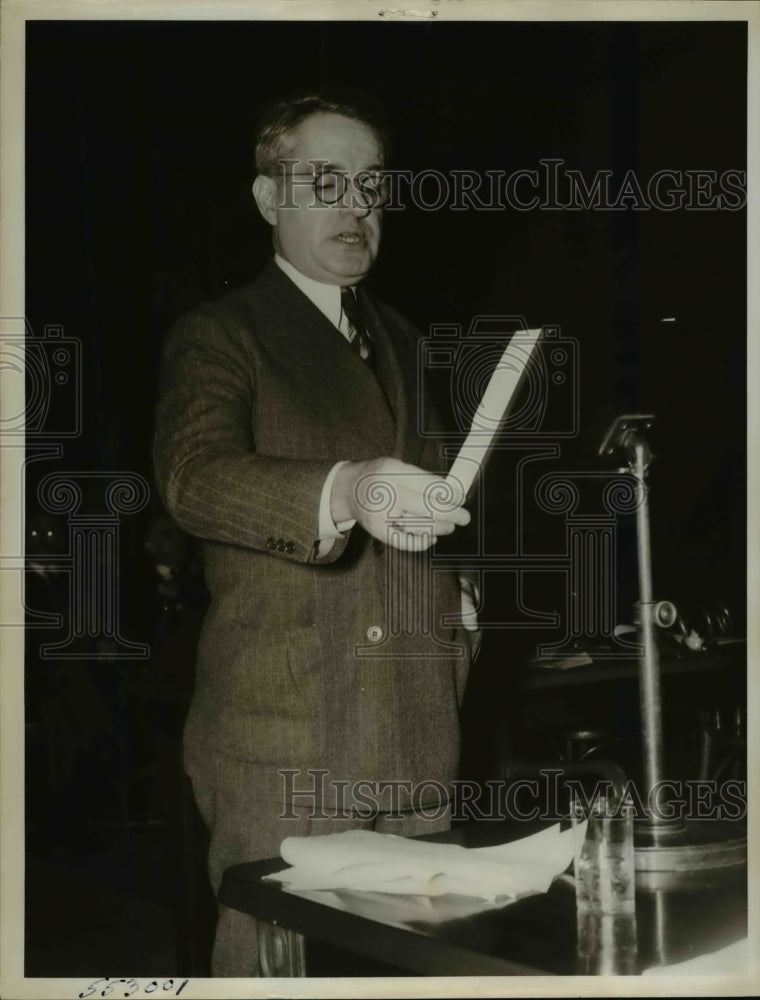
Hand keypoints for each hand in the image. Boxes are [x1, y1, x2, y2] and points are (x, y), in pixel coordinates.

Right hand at [332, 457, 469, 551]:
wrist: (349, 489)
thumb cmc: (378, 476)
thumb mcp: (396, 465)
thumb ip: (420, 478)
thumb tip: (450, 492)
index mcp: (393, 471)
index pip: (428, 485)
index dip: (450, 494)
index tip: (461, 498)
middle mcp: (387, 492)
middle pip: (427, 506)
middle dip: (451, 514)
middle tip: (464, 517)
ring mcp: (381, 513)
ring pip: (419, 525)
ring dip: (440, 528)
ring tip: (451, 526)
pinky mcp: (377, 530)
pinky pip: (403, 541)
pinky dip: (421, 543)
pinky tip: (431, 538)